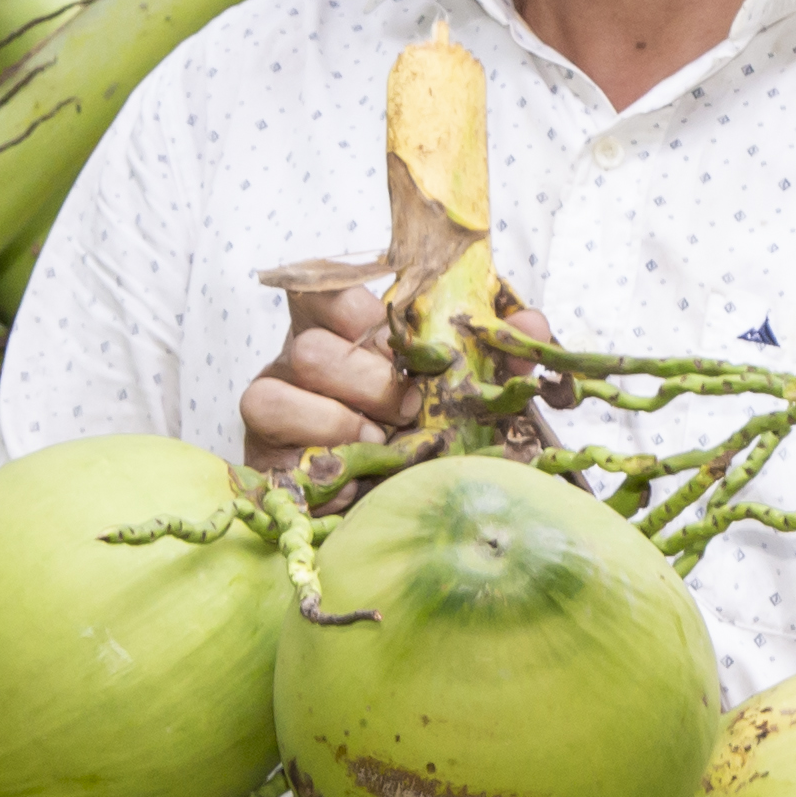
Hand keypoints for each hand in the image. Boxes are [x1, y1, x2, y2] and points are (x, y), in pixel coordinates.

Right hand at [242, 290, 563, 472]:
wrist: (399, 505)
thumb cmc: (427, 430)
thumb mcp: (467, 389)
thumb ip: (499, 353)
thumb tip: (533, 325)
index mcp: (345, 330)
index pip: (326, 291)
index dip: (355, 310)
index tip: (397, 341)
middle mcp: (299, 360)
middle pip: (308, 347)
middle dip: (367, 383)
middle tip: (409, 410)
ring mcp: (273, 405)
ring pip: (272, 393)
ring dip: (338, 424)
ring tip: (380, 446)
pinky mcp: (262, 456)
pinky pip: (269, 449)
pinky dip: (319, 461)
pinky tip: (354, 477)